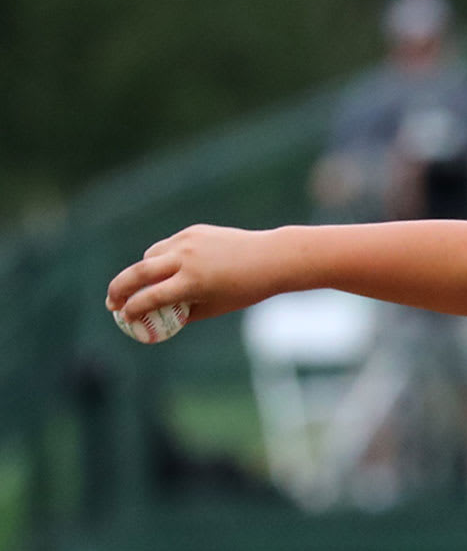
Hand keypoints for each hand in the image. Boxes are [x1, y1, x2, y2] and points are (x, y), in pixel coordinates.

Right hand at [105, 224, 287, 328]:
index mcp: (193, 283)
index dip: (133, 309)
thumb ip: (186, 312)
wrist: (270, 258)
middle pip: (138, 272)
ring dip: (141, 272)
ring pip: (150, 256)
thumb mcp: (216, 307)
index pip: (151, 297)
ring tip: (141, 286)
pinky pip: (167, 246)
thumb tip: (161, 319)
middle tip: (111, 303)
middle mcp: (186, 260)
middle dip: (119, 288)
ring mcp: (187, 242)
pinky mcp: (192, 232)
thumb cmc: (245, 289)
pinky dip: (161, 258)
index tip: (124, 317)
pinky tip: (165, 269)